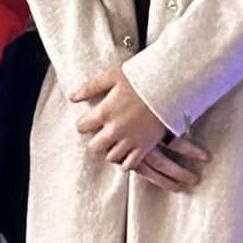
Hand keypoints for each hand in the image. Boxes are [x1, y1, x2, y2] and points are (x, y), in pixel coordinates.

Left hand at [72, 68, 209, 190]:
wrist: (169, 88)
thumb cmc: (140, 79)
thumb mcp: (112, 77)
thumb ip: (90, 88)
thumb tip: (72, 97)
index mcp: (104, 112)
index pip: (81, 127)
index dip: (84, 124)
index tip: (89, 121)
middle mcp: (114, 130)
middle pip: (94, 147)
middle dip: (95, 141)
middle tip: (101, 135)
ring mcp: (130, 141)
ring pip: (111, 157)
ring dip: (110, 150)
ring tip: (115, 142)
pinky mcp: (145, 147)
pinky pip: (130, 164)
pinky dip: (126, 161)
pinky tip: (126, 152)